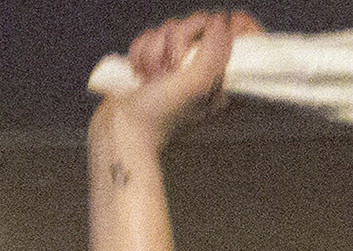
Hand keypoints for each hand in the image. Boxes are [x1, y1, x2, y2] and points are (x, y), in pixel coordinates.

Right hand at [96, 11, 259, 149]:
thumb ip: (214, 51)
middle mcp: (199, 65)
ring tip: (152, 77)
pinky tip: (140, 74)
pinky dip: (140, 54)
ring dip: (153, 53)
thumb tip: (219, 21)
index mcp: (219, 73)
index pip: (229, 33)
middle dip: (174, 44)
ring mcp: (175, 61)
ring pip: (167, 29)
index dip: (220, 28)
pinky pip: (148, 37)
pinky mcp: (152, 59)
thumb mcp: (197, 84)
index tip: (209, 34)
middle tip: (170, 70)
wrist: (123, 127)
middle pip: (193, 24)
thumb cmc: (162, 113)